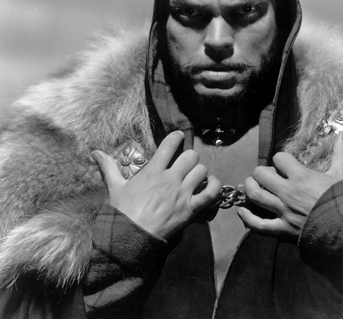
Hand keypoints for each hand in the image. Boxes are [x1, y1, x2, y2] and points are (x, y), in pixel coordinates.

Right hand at [92, 131, 220, 239]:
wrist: (131, 240)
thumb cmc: (122, 212)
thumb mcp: (114, 187)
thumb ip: (108, 167)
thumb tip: (94, 152)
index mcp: (153, 171)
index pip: (170, 144)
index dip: (176, 137)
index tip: (178, 137)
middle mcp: (170, 179)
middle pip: (191, 156)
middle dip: (189, 156)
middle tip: (184, 162)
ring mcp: (182, 194)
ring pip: (201, 171)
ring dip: (199, 171)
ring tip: (194, 174)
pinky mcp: (190, 209)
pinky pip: (210, 193)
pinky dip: (214, 186)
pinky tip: (210, 183)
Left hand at [238, 130, 342, 238]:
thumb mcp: (342, 174)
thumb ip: (340, 153)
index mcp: (301, 177)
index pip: (279, 158)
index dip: (281, 159)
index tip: (285, 164)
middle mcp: (288, 192)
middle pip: (261, 174)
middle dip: (262, 172)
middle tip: (268, 175)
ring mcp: (283, 211)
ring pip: (255, 196)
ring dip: (250, 188)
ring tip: (252, 185)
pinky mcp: (283, 229)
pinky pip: (259, 225)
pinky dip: (248, 219)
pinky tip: (242, 212)